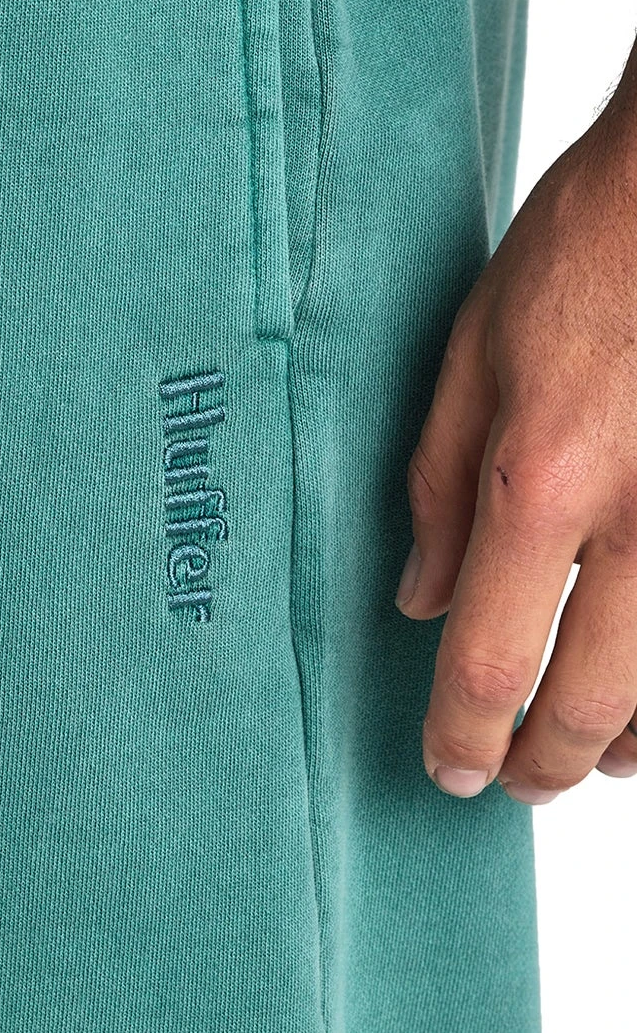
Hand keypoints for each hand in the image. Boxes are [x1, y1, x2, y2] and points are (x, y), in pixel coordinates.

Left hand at [395, 88, 636, 804]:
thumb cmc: (584, 250)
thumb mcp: (470, 357)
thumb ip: (435, 487)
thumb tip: (417, 600)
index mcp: (538, 482)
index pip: (484, 662)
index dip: (461, 736)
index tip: (447, 768)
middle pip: (591, 706)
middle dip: (544, 763)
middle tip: (515, 782)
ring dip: (633, 746)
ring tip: (595, 760)